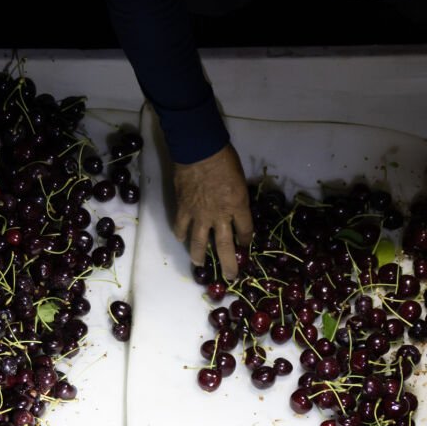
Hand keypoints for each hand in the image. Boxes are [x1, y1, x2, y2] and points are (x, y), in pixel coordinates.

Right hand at [173, 144, 253, 279]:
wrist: (198, 149)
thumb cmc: (224, 159)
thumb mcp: (240, 180)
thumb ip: (238, 198)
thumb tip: (235, 208)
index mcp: (238, 207)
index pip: (245, 232)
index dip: (246, 241)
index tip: (244, 245)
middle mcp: (220, 216)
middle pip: (225, 247)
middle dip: (229, 264)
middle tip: (230, 276)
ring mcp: (199, 215)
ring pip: (198, 243)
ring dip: (199, 256)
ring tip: (200, 265)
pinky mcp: (183, 209)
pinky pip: (181, 227)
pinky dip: (181, 234)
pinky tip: (182, 238)